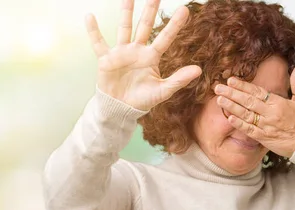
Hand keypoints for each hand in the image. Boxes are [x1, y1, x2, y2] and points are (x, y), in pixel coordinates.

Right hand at [85, 0, 201, 110]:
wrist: (122, 108)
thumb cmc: (143, 99)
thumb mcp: (163, 90)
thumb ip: (179, 79)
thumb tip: (199, 69)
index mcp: (152, 57)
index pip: (165, 38)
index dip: (174, 25)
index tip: (185, 10)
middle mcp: (137, 50)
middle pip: (145, 26)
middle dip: (150, 11)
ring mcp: (121, 52)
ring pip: (124, 28)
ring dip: (126, 13)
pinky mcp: (106, 59)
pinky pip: (98, 43)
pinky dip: (93, 31)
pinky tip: (89, 16)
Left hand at [214, 66, 294, 157]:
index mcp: (279, 103)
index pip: (257, 92)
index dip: (243, 86)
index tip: (231, 80)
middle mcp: (271, 113)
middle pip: (248, 101)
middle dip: (232, 93)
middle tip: (218, 87)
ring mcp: (266, 126)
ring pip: (246, 114)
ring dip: (231, 106)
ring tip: (219, 99)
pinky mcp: (264, 138)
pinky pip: (249, 130)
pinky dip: (239, 124)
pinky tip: (229, 118)